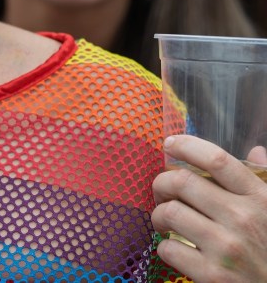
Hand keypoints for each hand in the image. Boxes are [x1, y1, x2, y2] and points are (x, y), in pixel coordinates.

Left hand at [151, 135, 266, 281]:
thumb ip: (264, 180)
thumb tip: (256, 150)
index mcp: (259, 198)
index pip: (217, 159)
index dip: (187, 145)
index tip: (169, 144)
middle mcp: (242, 218)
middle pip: (182, 182)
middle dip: (162, 184)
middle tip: (162, 193)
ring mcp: (226, 247)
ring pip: (169, 212)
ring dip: (158, 215)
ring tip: (164, 221)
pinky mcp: (212, 275)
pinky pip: (168, 248)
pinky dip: (165, 246)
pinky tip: (176, 247)